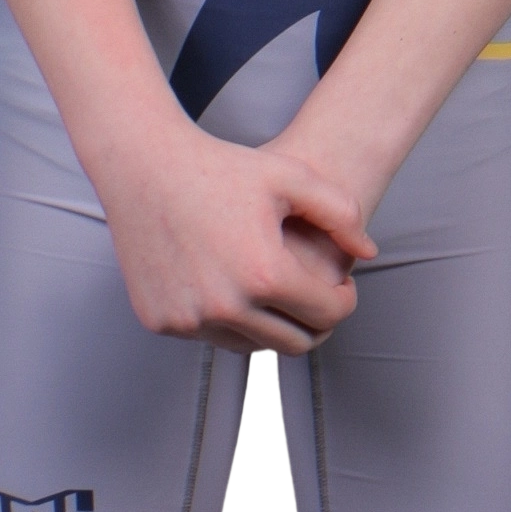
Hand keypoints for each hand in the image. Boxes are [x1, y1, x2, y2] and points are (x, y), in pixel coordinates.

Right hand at [100, 113, 377, 357]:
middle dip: (314, 324)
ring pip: (252, 345)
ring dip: (270, 325)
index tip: (341, 288)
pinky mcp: (162, 322)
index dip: (344, 301)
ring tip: (274, 292)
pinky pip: (211, 336)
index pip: (328, 314)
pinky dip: (227, 320)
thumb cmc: (220, 166)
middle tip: (315, 300)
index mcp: (264, 274)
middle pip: (294, 343)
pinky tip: (232, 286)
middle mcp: (225, 307)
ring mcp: (189, 319)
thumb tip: (368, 255)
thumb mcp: (291, 176)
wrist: (142, 166)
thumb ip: (341, 213)